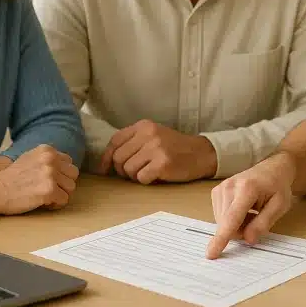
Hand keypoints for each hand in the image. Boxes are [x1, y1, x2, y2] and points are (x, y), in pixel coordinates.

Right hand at [0, 145, 79, 214]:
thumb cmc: (10, 177)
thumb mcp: (30, 158)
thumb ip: (47, 159)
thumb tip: (63, 166)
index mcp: (47, 150)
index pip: (68, 161)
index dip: (62, 173)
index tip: (53, 180)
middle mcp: (51, 159)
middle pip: (73, 174)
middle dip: (64, 183)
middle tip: (53, 190)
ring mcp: (51, 175)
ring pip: (71, 187)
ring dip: (61, 194)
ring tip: (48, 197)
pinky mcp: (49, 190)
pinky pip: (64, 200)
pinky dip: (56, 204)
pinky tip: (45, 203)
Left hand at [95, 120, 216, 183]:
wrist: (200, 153)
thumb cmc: (174, 147)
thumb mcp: (153, 136)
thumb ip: (132, 142)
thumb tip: (107, 161)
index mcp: (144, 125)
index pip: (115, 140)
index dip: (106, 157)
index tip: (105, 170)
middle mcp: (149, 134)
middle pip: (118, 158)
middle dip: (122, 170)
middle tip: (135, 172)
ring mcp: (156, 147)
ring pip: (128, 169)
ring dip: (135, 176)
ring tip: (148, 172)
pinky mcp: (163, 163)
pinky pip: (141, 178)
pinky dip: (146, 180)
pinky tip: (157, 175)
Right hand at [206, 152, 295, 259]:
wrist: (271, 169)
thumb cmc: (277, 187)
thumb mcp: (280, 206)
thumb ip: (263, 224)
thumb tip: (248, 240)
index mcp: (247, 189)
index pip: (232, 218)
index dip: (222, 238)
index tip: (211, 253)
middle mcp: (229, 186)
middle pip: (226, 224)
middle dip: (240, 231)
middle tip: (257, 220)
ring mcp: (221, 188)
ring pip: (221, 222)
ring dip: (236, 226)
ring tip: (251, 212)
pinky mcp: (216, 191)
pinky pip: (220, 216)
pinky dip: (231, 219)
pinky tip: (243, 210)